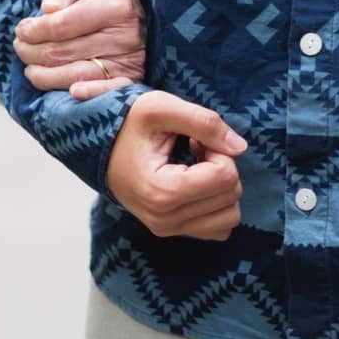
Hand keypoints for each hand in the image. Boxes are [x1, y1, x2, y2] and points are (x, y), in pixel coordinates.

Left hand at [15, 0, 147, 100]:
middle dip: (32, 51)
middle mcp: (126, 36)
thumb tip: (50, 8)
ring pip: (76, 76)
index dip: (34, 30)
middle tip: (20, 46)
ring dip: (44, 75)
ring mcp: (129, 62)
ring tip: (31, 66)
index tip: (22, 29)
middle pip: (63, 52)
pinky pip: (107, 93)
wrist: (129, 12)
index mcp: (116, 6)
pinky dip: (89, 95)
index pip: (62, 25)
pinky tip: (72, 92)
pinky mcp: (130, 81)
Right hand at [105, 91, 245, 239]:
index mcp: (162, 192)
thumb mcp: (162, 107)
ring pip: (230, 217)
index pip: (226, 177)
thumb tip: (240, 147)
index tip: (195, 139)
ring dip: (221, 186)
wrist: (98, 146)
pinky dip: (215, 204)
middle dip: (221, 166)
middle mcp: (165, 219)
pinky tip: (194, 182)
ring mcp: (168, 229)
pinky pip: (218, 228)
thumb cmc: (128, 124)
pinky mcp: (172, 231)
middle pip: (231, 196)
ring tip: (195, 166)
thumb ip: (205, 122)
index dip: (219, 149)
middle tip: (195, 149)